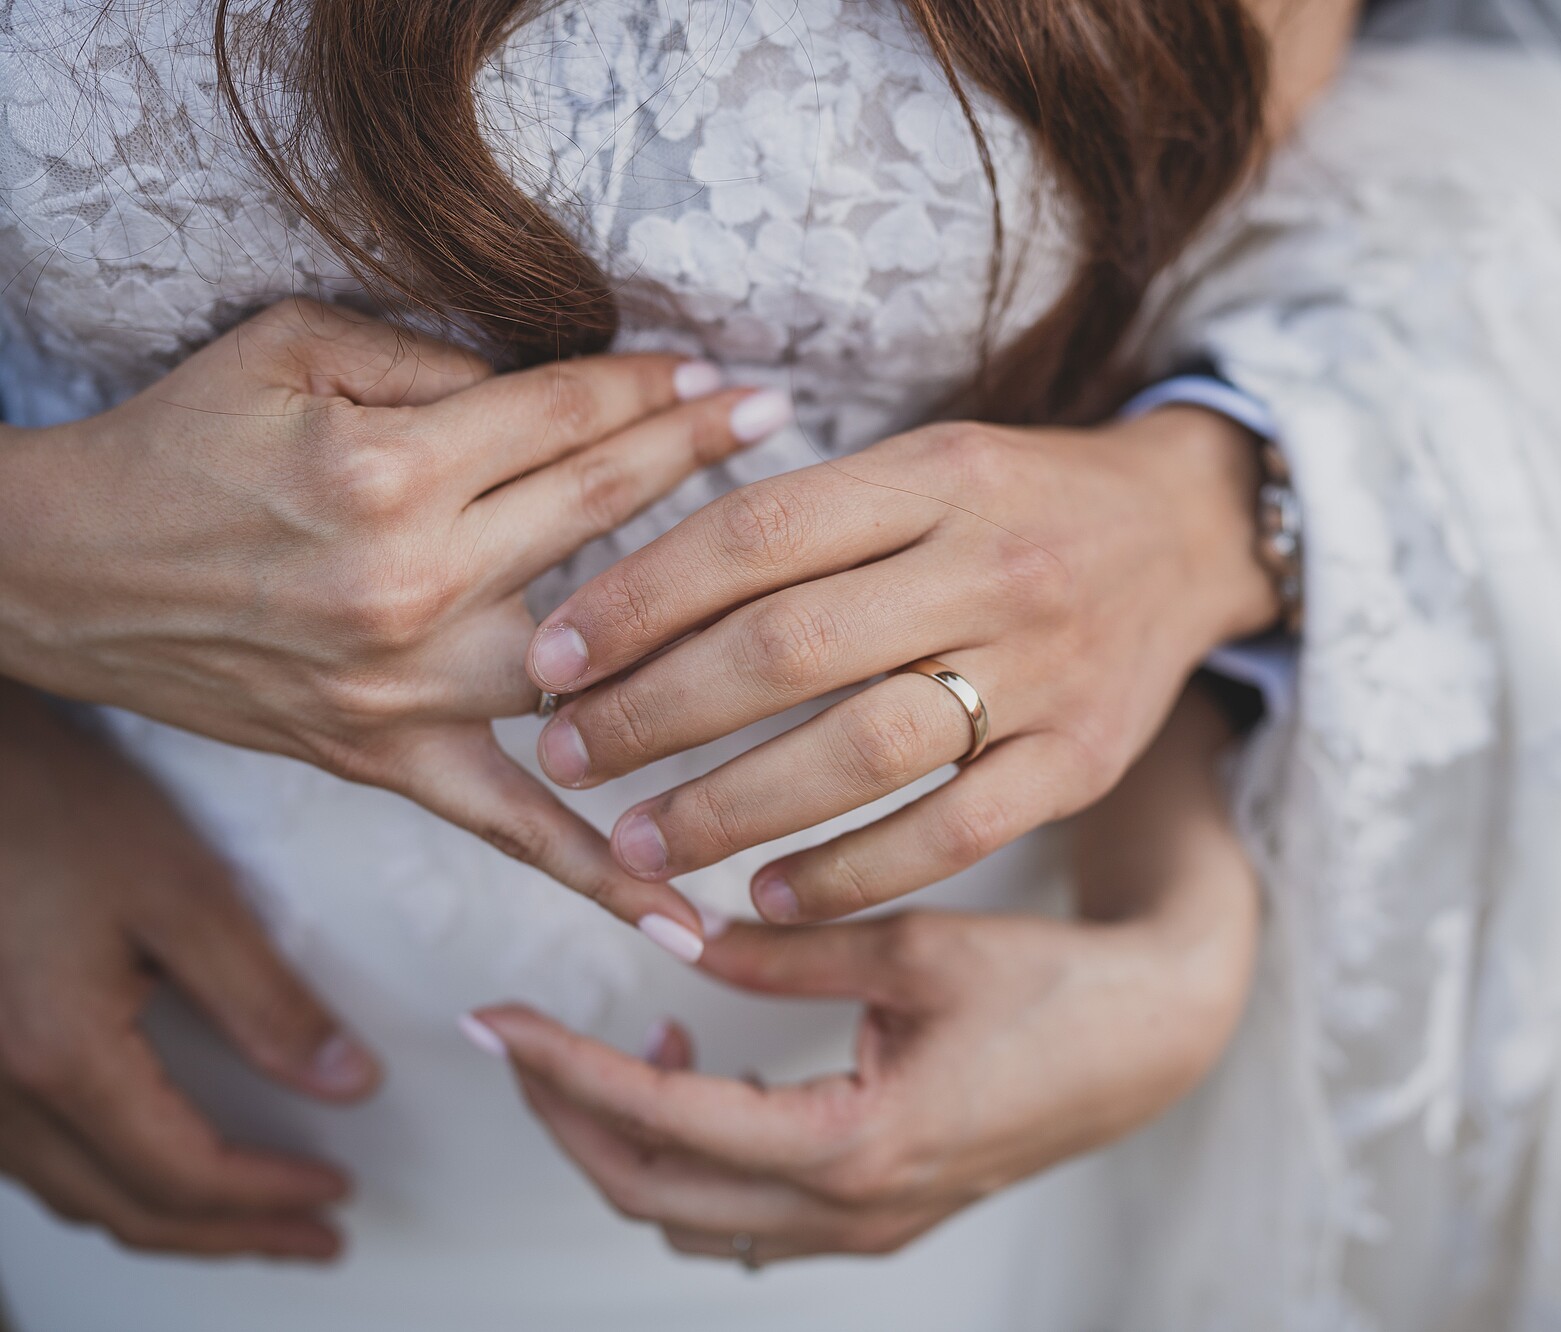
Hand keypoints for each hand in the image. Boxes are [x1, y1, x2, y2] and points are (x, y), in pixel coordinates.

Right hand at [0, 299, 788, 933]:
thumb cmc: (181, 441)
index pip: (576, 421)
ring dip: (702, 636)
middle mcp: (417, 583)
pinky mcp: (387, 760)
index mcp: (399, 469)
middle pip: (608, 518)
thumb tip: (565, 387)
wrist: (64, 569)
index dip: (663, 393)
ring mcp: (409, 687)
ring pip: (597, 663)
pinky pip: (512, 826)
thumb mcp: (296, 348)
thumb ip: (438, 360)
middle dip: (705, 461)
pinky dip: (598, 875)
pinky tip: (686, 914)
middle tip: (789, 431)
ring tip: (799, 615)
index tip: (732, 383)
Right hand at [0, 682, 381, 1258]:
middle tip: (313, 1242)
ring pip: (74, 1196)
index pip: (183, 1172)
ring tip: (251, 1222)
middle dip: (230, 1236)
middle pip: (126, 1207)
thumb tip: (345, 1082)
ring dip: (168, 1219)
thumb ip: (265, 997)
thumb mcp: (182, 890)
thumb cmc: (50, 806)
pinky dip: (110, 1184)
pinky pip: (37, 1162)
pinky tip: (153, 1166)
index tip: (335, 1197)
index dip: (267, 1198)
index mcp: (59, 1057)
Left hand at [467, 692, 1257, 1261]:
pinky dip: (694, 1154)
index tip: (495, 1020)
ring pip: (694, 1218)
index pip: (666, 1120)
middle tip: (519, 1034)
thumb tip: (671, 930)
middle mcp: (851, 1212)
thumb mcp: (917, 949)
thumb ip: (787, 948)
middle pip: (655, 1193)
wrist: (1154, 1042)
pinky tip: (701, 1068)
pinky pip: (747, 1215)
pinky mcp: (880, 1215)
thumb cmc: (1053, 987)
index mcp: (855, 1147)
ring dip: (629, 1140)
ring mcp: (867, 1229)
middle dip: (569, 1115)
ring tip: (611, 1042)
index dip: (567, 1069)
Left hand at [528, 406, 1277, 922]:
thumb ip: (801, 523)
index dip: (635, 601)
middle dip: (654, 713)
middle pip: (792, 646)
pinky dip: (849, 871)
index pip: (755, 536)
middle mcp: (993, 565)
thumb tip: (627, 607)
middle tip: (565, 759)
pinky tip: (764, 894)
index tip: (547, 660)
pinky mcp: (1083, 761)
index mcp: (935, 474)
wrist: (1190, 532)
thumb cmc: (1017, 501)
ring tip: (639, 844)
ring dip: (731, 806)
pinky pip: (951, 834)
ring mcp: (1046, 670)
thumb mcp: (922, 465)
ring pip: (864, 749)